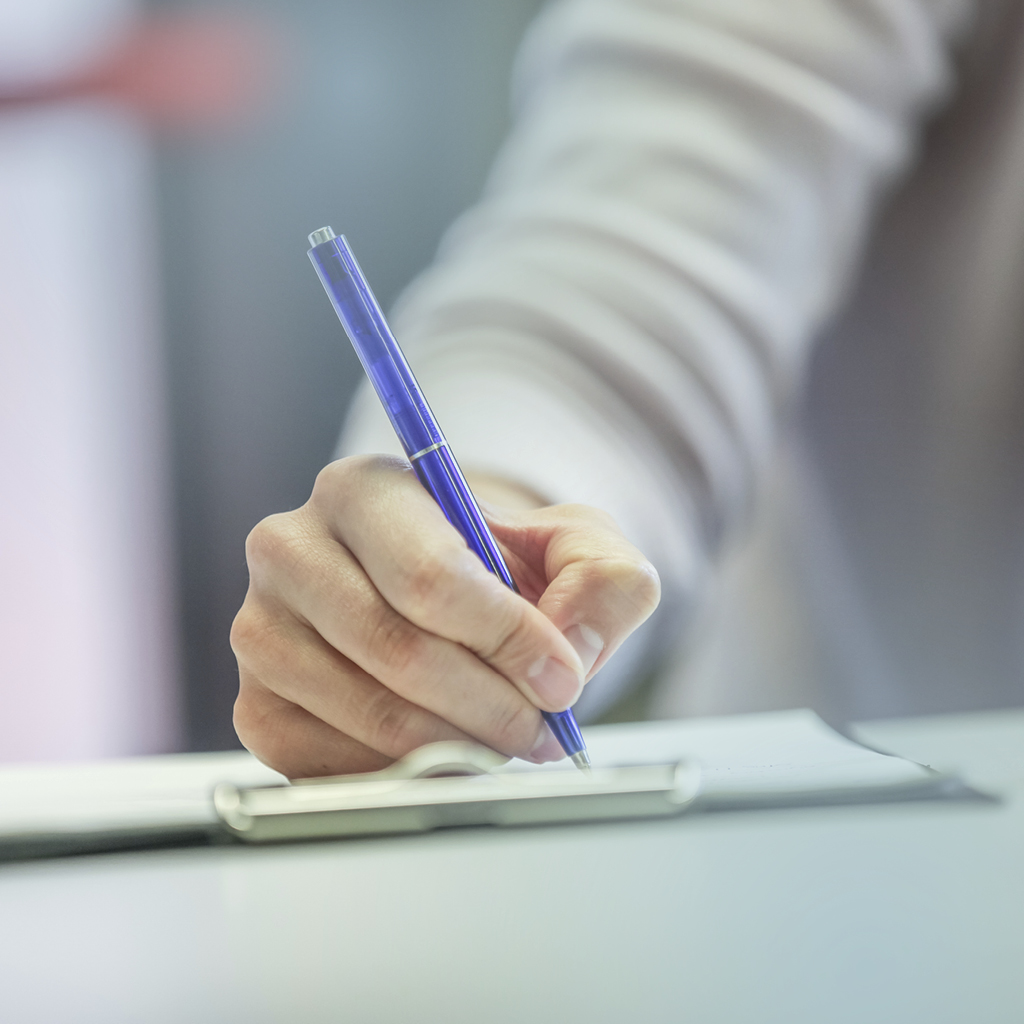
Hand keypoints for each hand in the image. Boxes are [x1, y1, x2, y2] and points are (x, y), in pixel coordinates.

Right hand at [230, 454, 660, 777]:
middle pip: (395, 648)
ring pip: (366, 713)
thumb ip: (603, 578)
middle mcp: (291, 549)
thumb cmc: (501, 568)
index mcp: (364, 490)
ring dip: (456, 744)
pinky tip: (444, 751)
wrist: (444, 603)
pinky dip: (403, 774)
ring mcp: (260, 629)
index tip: (561, 680)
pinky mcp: (256, 703)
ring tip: (505, 742)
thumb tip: (568, 646)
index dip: (505, 638)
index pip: (428, 575)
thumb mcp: (577, 548)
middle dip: (490, 704)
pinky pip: (328, 763)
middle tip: (544, 729)